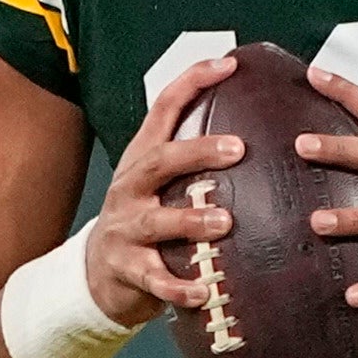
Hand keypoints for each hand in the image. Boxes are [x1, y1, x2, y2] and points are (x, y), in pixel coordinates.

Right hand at [76, 42, 243, 325]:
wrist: (96, 275)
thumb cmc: (144, 221)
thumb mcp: (161, 183)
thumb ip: (196, 161)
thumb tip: (261, 131)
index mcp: (143, 160)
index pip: (163, 108)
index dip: (193, 82)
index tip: (228, 65)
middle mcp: (131, 188)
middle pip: (159, 161)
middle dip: (196, 153)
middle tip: (237, 149)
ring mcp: (125, 229)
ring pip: (156, 221)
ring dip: (190, 220)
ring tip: (223, 221)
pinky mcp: (127, 269)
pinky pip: (154, 279)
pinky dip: (178, 287)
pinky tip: (203, 292)